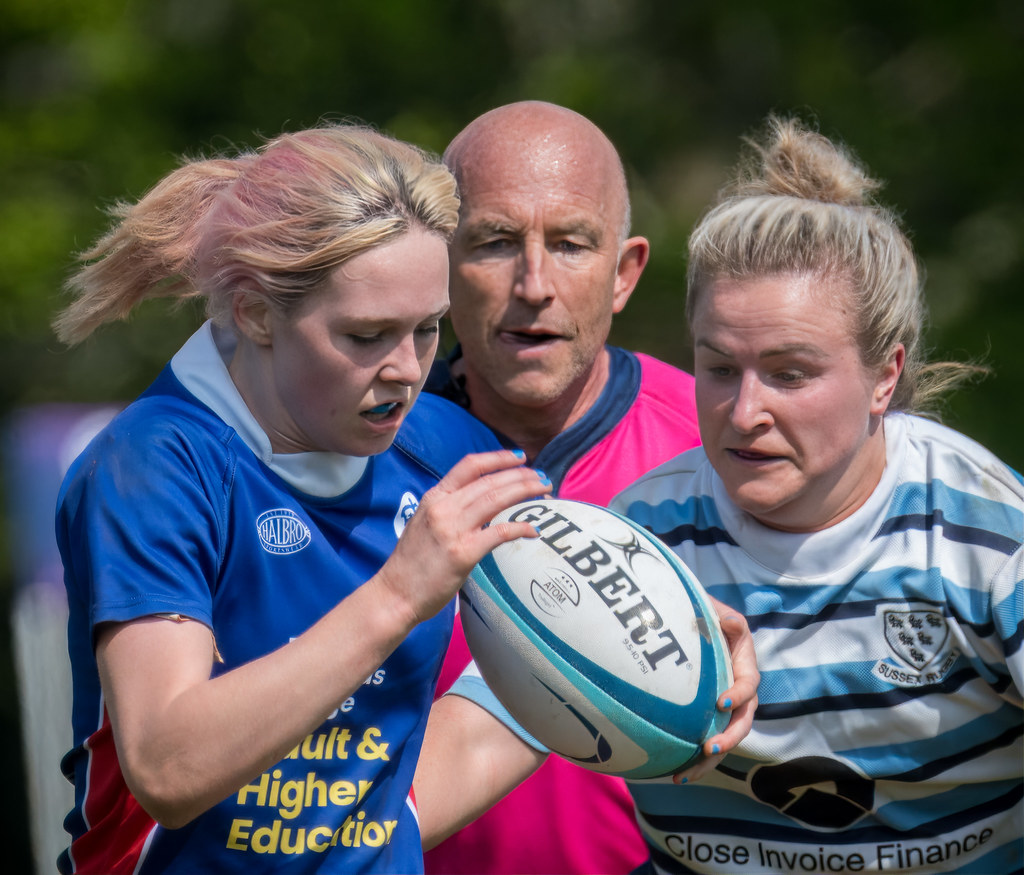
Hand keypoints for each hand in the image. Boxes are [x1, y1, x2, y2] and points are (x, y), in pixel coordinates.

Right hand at [375, 449, 549, 622]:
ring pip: (497, 500)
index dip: (498, 458)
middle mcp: (443, 508)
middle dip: (521, 476)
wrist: (395, 594)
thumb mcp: (424, 522)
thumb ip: (449, 508)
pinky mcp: (463, 553)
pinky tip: (533, 531)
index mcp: (434, 497)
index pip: (470, 466)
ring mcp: (453, 529)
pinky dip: (520, 528)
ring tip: (544, 492)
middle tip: (542, 477)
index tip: (519, 457)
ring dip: (525, 492)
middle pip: (489, 481)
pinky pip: (499, 533)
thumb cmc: (411, 563)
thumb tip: (479, 503)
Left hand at [673, 600, 758, 783]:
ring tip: (685, 774)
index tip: (722, 701)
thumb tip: (731, 622)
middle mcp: (738, 693)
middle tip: (709, 748)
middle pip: (742, 722)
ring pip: (724, 740)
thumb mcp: (714, 611)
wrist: (687, 625)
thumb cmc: (702, 617)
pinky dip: (692, 761)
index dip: (739, 694)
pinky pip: (705, 743)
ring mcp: (723, 710)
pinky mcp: (707, 720)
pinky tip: (674, 774)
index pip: (748, 685)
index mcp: (744, 667)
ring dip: (709, 760)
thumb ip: (726, 618)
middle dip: (728, 738)